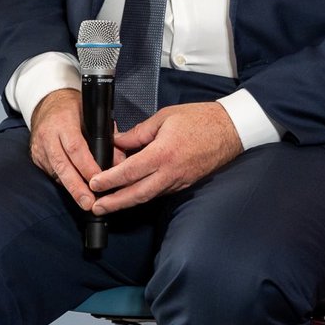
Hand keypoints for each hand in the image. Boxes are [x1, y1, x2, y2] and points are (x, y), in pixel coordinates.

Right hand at [29, 88, 109, 211]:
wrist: (47, 102)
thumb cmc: (73, 107)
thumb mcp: (92, 114)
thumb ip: (106, 136)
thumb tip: (120, 161)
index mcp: (63, 121)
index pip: (75, 148)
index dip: (87, 167)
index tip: (99, 182)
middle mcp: (47, 135)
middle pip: (62, 165)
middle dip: (76, 187)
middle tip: (89, 203)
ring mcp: (39, 147)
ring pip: (56, 172)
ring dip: (71, 188)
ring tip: (86, 202)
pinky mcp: (36, 157)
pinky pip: (51, 173)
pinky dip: (64, 182)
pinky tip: (76, 189)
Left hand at [90, 102, 242, 214]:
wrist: (230, 130)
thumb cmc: (200, 119)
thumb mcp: (164, 118)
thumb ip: (139, 132)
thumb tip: (119, 141)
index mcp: (163, 153)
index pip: (130, 171)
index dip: (109, 180)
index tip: (94, 183)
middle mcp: (170, 172)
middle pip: (137, 194)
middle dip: (114, 203)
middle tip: (96, 207)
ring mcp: (179, 181)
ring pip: (148, 196)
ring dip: (127, 202)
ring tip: (109, 204)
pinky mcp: (185, 183)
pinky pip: (160, 192)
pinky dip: (144, 195)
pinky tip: (133, 194)